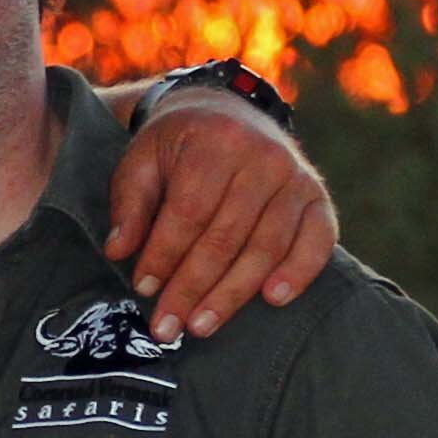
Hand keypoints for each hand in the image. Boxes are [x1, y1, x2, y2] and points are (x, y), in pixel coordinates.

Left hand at [108, 93, 339, 337]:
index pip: (189, 211)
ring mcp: (296, 176)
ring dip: (233, 293)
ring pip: (267, 246)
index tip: (143, 288)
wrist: (228, 110)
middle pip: (226, 235)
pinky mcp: (318, 196)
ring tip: (202, 325)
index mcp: (216, 141)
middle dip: (192, 287)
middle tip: (167, 326)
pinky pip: (319, 239)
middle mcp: (263, 156)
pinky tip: (273, 299)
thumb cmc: (179, 144)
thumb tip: (119, 252)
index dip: (165, 254)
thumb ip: (129, 203)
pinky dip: (299, 272)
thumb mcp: (142, 159)